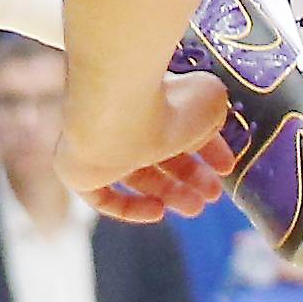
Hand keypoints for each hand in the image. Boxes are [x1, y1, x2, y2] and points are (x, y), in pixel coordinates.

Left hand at [58, 68, 229, 220]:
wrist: (116, 105)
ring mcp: (95, 140)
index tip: (227, 166)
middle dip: (189, 174)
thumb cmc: (166, 99)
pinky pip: (100, 195)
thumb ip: (212, 114)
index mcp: (146, 91)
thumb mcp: (208, 100)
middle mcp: (119, 113)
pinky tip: (157, 210)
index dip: (205, 147)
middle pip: (156, 150)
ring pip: (134, 173)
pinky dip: (128, 206)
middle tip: (213, 194)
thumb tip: (210, 126)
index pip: (175, 121)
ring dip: (169, 192)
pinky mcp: (76, 168)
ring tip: (196, 207)